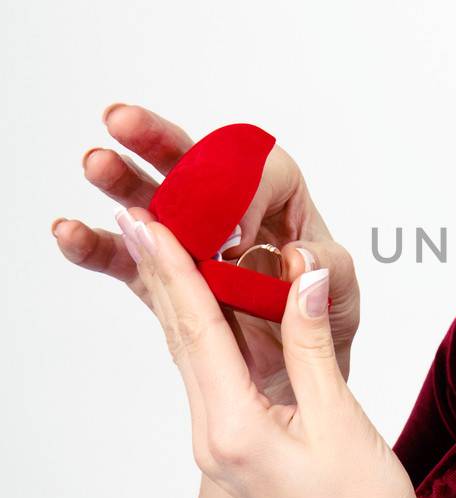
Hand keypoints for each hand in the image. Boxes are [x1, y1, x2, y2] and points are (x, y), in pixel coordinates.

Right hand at [52, 102, 360, 405]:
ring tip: (96, 165)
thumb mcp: (342, 296)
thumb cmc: (324, 324)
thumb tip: (302, 257)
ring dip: (122, 182)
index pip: (263, 172)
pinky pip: (131, 258)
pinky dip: (99, 246)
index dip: (246, 191)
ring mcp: (195, 243)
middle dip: (159, 140)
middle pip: (196, 163)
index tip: (234, 233)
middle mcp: (233, 212)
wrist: (299, 375)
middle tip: (123, 122)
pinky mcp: (166, 278)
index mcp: (282, 204)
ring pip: (155, 202)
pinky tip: (70, 233)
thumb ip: (330, 273)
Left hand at [114, 202, 426, 497]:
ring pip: (196, 353)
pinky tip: (204, 300)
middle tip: (134, 213)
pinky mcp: (241, 442)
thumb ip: (313, 345)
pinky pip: (216, 372)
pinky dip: (208, 328)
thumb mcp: (342, 421)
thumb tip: (302, 273)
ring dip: (180, 296)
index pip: (198, 331)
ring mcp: (224, 442)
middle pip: (183, 337)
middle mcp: (215, 435)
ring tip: (158, 242)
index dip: (175, 270)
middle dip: (160, 273)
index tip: (149, 221)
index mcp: (234, 430)